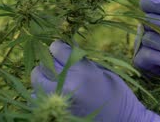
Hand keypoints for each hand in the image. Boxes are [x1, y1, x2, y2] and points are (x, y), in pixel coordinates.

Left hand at [31, 40, 159, 121]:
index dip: (58, 47)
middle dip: (48, 63)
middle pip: (42, 66)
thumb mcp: (103, 71)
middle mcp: (67, 85)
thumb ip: (82, 61)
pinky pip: (37, 100)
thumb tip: (66, 46)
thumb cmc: (117, 94)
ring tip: (54, 81)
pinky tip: (54, 95)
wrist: (123, 121)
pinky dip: (42, 95)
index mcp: (83, 71)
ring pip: (36, 83)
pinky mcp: (55, 114)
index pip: (57, 49)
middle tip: (56, 65)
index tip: (60, 49)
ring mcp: (59, 102)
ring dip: (43, 80)